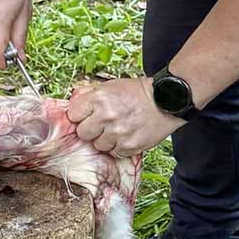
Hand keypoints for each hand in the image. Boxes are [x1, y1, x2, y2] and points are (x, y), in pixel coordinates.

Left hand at [67, 78, 184, 157]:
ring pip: (98, 145)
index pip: (72, 114)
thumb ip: (89, 94)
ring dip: (105, 139)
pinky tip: (127, 135)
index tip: (86, 116)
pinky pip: (114, 152)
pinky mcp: (129, 146)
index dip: (79, 116)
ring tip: (118, 128)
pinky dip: (119, 146)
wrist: (166, 100)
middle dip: (90, 129)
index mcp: (99, 98)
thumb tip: (72, 103)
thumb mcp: (110, 85)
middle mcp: (106, 116)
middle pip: (82, 133)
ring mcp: (118, 133)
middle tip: (102, 124)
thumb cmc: (138, 93)